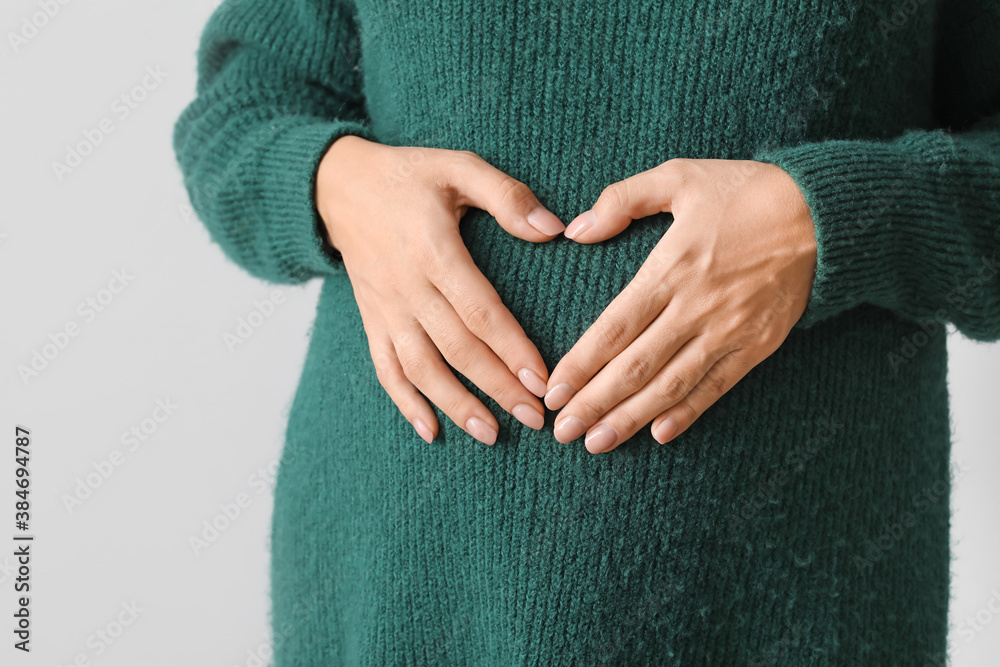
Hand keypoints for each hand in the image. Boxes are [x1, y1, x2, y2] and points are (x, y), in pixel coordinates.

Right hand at [316, 136, 565, 444]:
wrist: (338, 185)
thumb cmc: (410, 175)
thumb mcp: (458, 166)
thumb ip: (506, 196)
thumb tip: (554, 230)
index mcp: (433, 249)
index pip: (479, 310)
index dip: (511, 348)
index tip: (542, 379)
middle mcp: (407, 286)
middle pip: (456, 348)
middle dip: (496, 387)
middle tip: (534, 418)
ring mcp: (386, 308)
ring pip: (420, 367)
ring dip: (455, 405)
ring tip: (491, 435)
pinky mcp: (372, 319)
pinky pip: (385, 368)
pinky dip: (405, 402)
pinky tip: (430, 431)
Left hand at [544, 158, 816, 452]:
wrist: (824, 212)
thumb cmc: (744, 191)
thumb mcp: (679, 176)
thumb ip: (622, 199)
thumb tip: (575, 229)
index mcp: (671, 269)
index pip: (615, 328)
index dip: (581, 364)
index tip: (553, 391)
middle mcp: (695, 307)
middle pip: (635, 366)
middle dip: (594, 403)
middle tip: (563, 432)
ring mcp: (728, 331)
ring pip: (671, 385)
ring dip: (631, 417)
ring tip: (597, 443)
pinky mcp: (757, 345)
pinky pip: (717, 386)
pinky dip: (688, 412)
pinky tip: (660, 435)